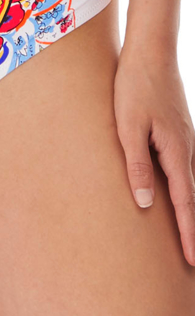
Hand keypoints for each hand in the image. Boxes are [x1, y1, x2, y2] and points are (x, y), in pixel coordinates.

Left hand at [114, 45, 194, 264]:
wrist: (150, 52)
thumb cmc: (134, 88)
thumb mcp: (128, 128)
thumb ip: (136, 166)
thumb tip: (145, 204)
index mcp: (177, 153)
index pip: (185, 204)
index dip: (188, 235)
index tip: (192, 263)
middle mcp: (187, 150)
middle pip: (191, 198)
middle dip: (192, 230)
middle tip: (192, 261)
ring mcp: (184, 140)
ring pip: (187, 184)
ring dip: (187, 211)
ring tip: (186, 235)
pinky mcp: (176, 132)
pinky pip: (181, 169)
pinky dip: (182, 190)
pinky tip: (175, 194)